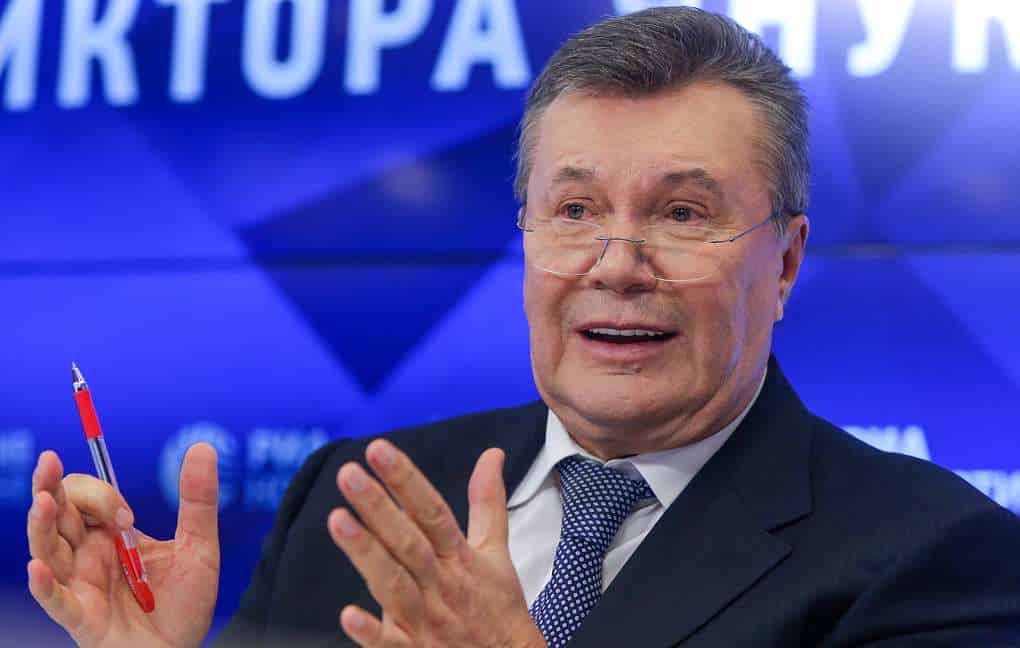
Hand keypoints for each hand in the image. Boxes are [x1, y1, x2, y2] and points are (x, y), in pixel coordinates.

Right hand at [27, 444, 219, 647]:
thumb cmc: (184, 602)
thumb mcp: (199, 546)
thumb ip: (198, 500)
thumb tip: (202, 447)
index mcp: (110, 535)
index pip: (86, 498)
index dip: (101, 495)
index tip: (126, 515)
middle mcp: (88, 555)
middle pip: (58, 514)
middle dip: (52, 487)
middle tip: (48, 461)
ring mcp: (81, 585)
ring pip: (47, 550)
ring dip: (41, 526)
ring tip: (42, 502)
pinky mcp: (83, 617)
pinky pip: (57, 601)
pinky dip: (45, 585)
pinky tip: (38, 568)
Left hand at [327, 439, 545, 647]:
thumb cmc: (499, 609)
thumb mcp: (496, 552)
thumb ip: (488, 502)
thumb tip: (492, 454)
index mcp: (459, 557)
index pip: (430, 510)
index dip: (405, 479)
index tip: (378, 449)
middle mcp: (441, 584)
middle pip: (408, 541)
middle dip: (378, 507)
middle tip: (348, 473)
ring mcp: (427, 621)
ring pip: (394, 585)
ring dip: (367, 554)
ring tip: (337, 520)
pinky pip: (391, 645)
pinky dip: (371, 631)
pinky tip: (348, 614)